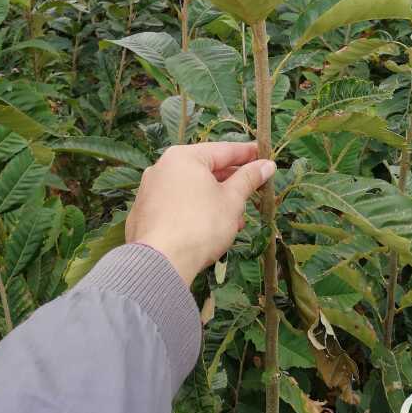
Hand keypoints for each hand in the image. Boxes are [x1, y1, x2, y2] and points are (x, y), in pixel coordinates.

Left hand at [125, 142, 275, 285]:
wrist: (160, 263)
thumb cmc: (201, 224)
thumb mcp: (232, 200)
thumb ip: (249, 179)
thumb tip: (267, 165)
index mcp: (183, 157)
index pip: (223, 150)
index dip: (248, 154)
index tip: (265, 156)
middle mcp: (162, 167)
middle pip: (205, 169)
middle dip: (232, 182)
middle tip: (254, 188)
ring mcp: (150, 191)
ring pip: (191, 189)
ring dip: (216, 200)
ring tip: (238, 217)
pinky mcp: (144, 213)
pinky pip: (177, 205)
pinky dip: (196, 211)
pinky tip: (212, 228)